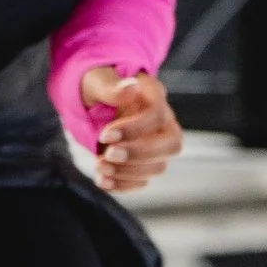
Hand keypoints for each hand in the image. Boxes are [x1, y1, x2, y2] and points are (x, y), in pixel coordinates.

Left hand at [78, 65, 179, 192]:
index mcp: (154, 96)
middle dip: (139, 155)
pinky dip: (124, 186)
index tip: (104, 136)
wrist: (95, 99)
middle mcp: (163, 122)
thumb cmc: (98, 85)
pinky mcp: (145, 162)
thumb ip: (111, 86)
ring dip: (128, 172)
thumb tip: (131, 87)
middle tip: (107, 155)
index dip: (134, 130)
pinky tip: (103, 181)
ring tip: (98, 166)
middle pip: (171, 145)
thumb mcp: (98, 80)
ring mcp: (157, 144)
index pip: (157, 116)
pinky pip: (143, 181)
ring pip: (158, 166)